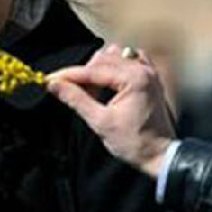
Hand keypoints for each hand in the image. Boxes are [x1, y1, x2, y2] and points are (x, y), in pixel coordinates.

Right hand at [47, 44, 175, 177]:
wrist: (161, 156)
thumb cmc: (134, 143)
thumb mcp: (101, 122)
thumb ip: (77, 100)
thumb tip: (55, 85)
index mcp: (134, 78)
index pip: (93, 70)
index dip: (69, 75)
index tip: (50, 80)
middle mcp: (143, 69)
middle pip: (103, 58)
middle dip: (84, 73)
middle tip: (72, 92)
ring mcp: (149, 72)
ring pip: (115, 56)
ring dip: (99, 69)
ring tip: (92, 91)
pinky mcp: (150, 78)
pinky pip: (129, 60)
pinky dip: (115, 67)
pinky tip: (108, 82)